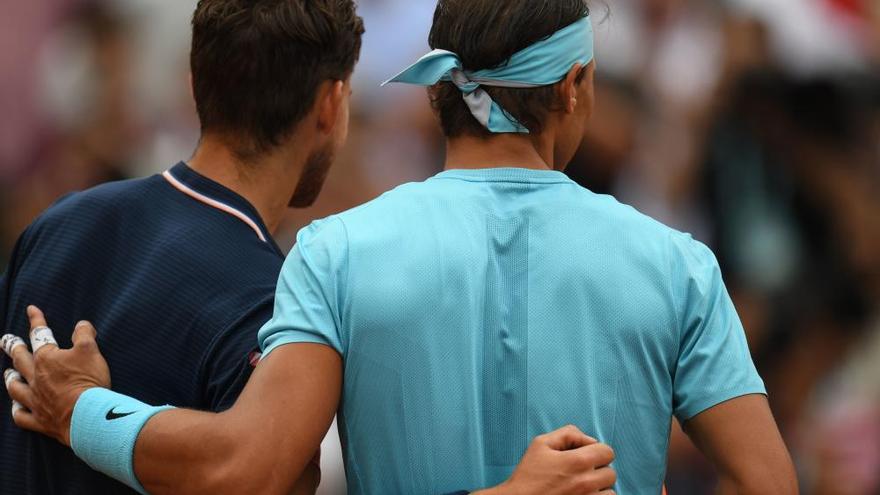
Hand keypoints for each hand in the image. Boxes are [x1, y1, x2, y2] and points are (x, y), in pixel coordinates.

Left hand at [2, 305, 110, 445]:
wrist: (87, 415)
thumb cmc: (88, 380)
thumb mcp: (91, 350)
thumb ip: (84, 334)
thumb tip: (81, 324)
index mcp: (47, 358)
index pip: (40, 334)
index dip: (36, 320)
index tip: (31, 309)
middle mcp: (35, 378)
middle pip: (20, 360)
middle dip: (13, 347)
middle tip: (5, 340)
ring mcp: (35, 400)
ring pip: (15, 387)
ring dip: (10, 378)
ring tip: (8, 373)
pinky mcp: (39, 420)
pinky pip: (21, 416)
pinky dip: (17, 410)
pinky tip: (16, 407)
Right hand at [476, 425, 615, 494]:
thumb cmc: (528, 474)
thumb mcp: (541, 443)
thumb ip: (568, 434)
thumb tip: (589, 440)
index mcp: (578, 461)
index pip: (608, 452)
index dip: (596, 451)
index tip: (585, 456)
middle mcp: (586, 482)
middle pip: (611, 473)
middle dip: (598, 470)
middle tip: (581, 472)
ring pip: (610, 491)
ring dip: (600, 488)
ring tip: (582, 487)